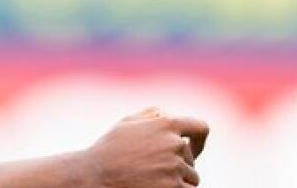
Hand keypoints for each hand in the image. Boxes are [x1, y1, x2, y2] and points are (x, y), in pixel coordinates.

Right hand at [81, 107, 209, 187]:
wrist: (96, 176)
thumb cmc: (109, 150)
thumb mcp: (126, 124)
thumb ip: (151, 116)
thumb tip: (168, 115)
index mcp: (165, 124)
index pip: (200, 128)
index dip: (199, 139)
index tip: (193, 147)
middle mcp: (174, 143)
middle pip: (191, 158)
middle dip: (179, 164)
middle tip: (154, 170)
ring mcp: (175, 166)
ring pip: (191, 177)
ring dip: (178, 180)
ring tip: (152, 179)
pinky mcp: (174, 187)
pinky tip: (155, 186)